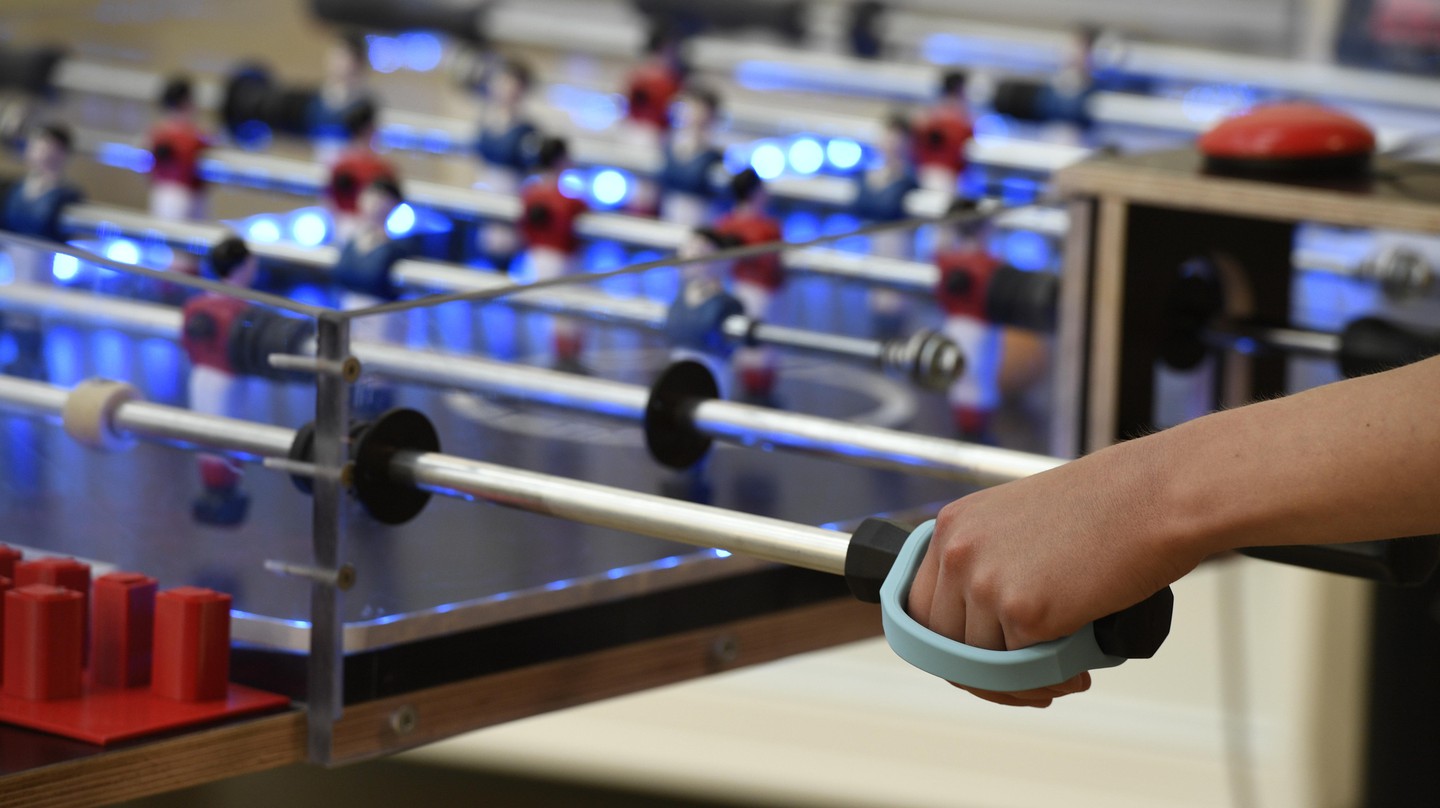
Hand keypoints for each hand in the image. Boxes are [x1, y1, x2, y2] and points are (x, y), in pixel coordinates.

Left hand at [906, 440, 1205, 705]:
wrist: (1156, 496)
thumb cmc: (1106, 508)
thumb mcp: (1020, 524)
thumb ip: (990, 563)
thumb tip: (982, 627)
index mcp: (953, 525)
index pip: (922, 606)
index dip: (949, 644)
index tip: (979, 661)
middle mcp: (958, 551)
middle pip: (944, 641)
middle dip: (981, 671)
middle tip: (1025, 679)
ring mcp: (985, 581)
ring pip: (982, 662)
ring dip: (1019, 680)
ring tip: (1060, 674)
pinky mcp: (1024, 611)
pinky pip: (1022, 669)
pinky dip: (1051, 679)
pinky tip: (1077, 670)